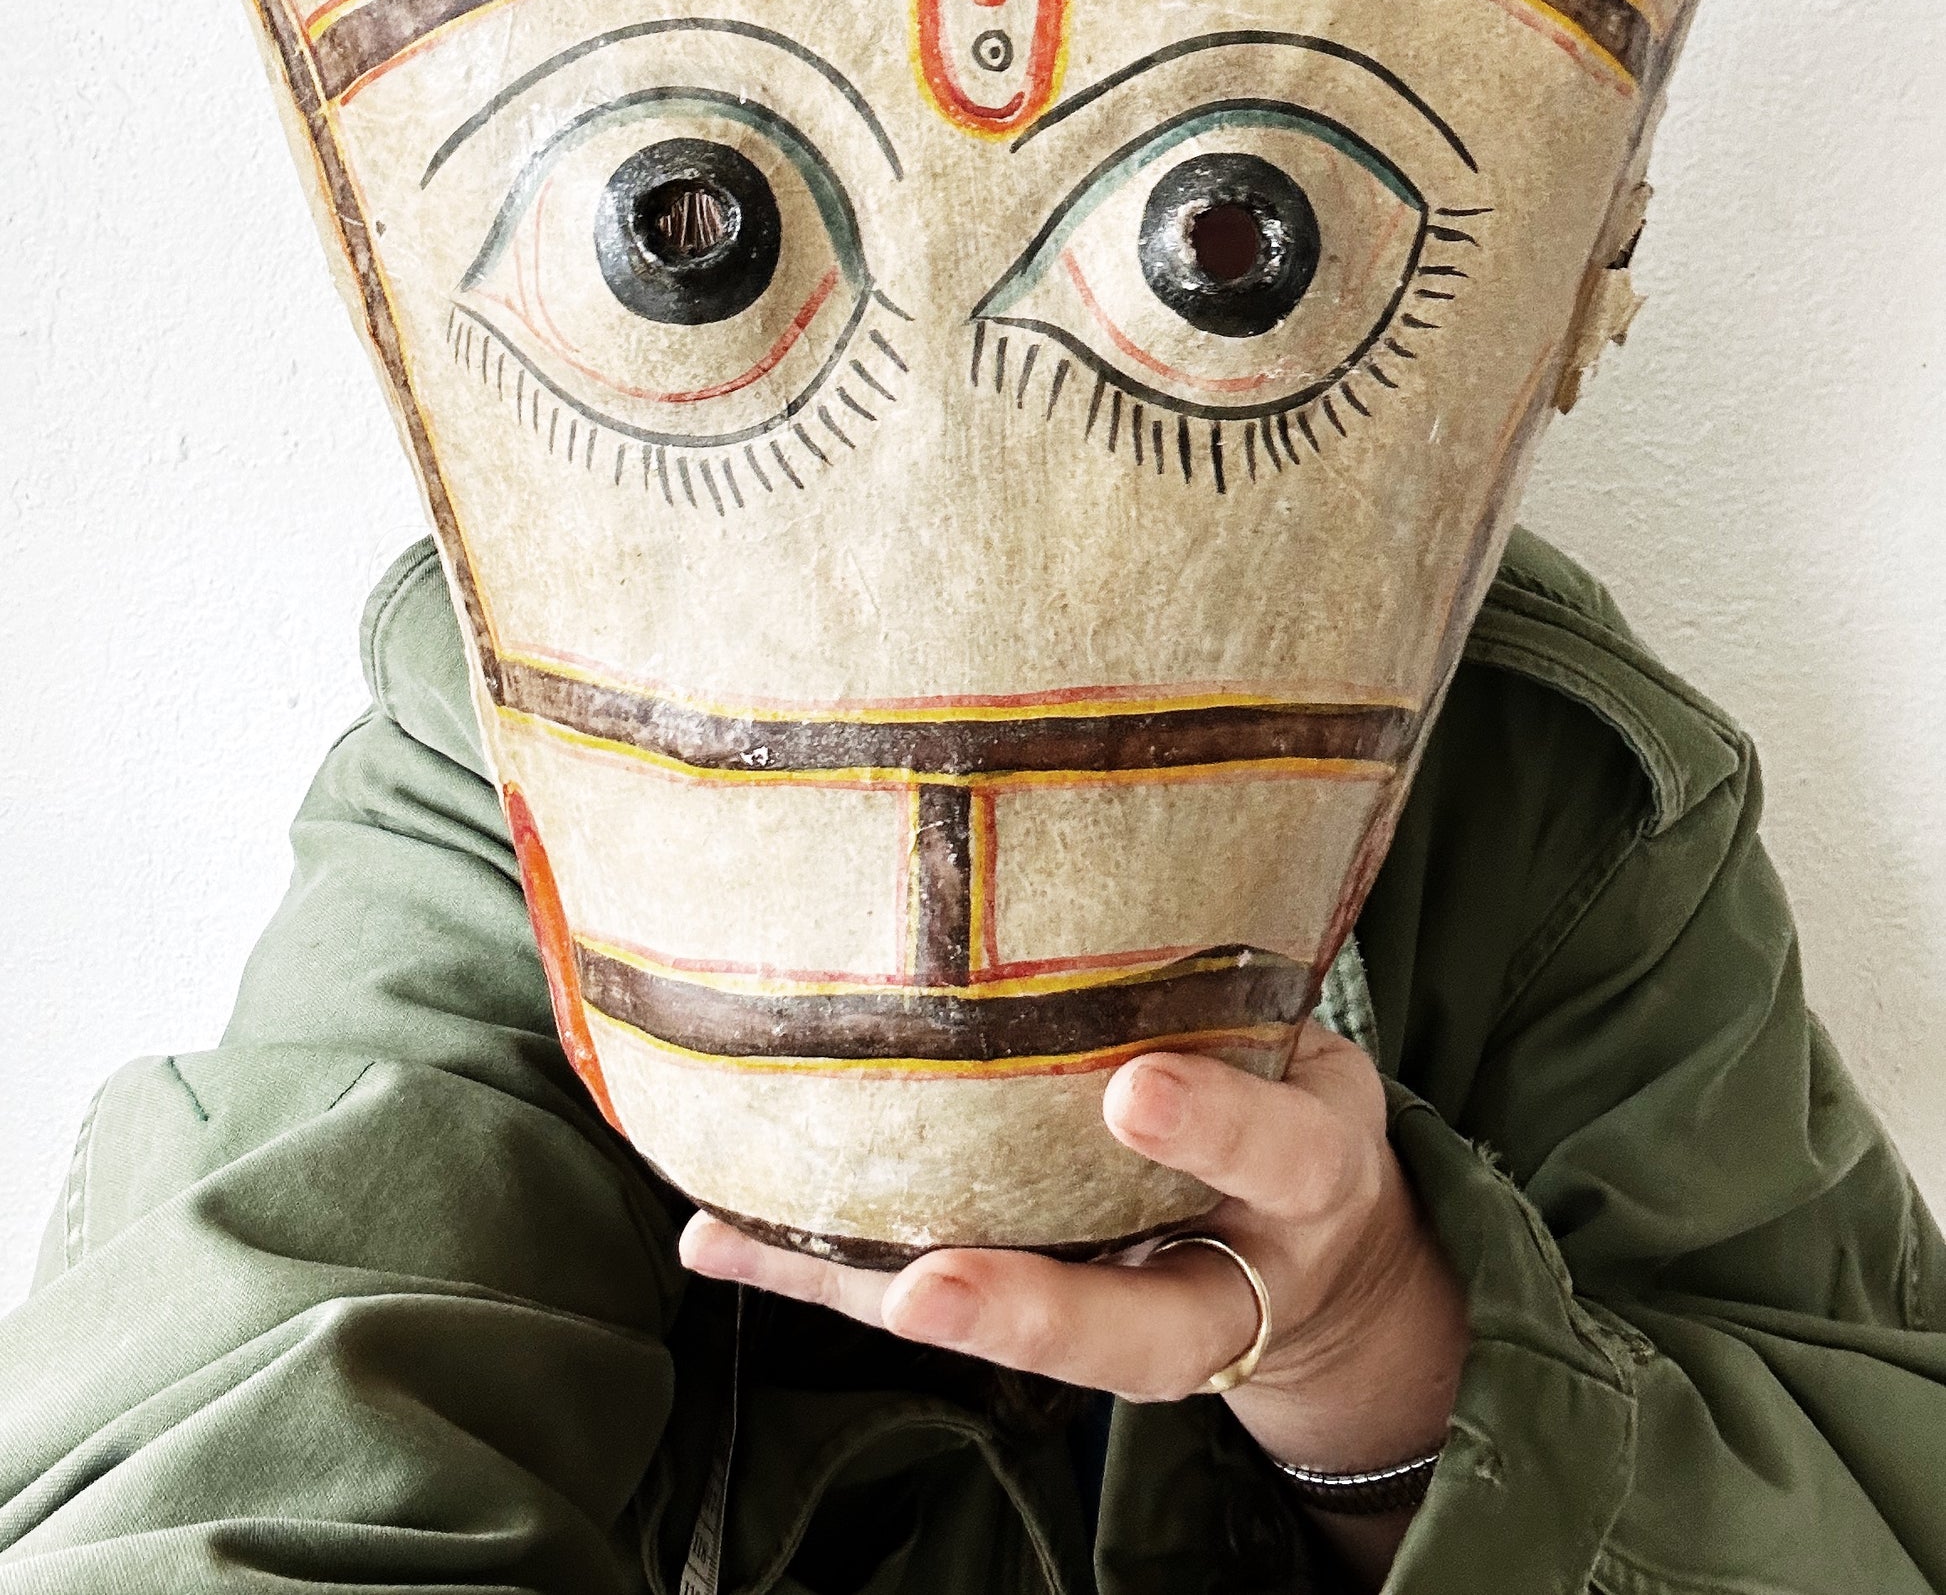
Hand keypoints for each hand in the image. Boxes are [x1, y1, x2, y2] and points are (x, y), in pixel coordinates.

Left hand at [680, 1020, 1465, 1562]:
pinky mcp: (1043, 1310)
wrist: (1321, 1251)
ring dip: (892, 1302)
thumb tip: (1119, 817)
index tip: (1133, 1089)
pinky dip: (826, 1275)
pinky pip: (936, 1308)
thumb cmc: (1291, 1090)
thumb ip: (1230, 973)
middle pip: (1147, 1331)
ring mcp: (1130, 1309)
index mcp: (1304, 1179)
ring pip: (1012, 1342)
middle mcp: (1227, 1271)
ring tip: (761, 1251)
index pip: (1284, 1158)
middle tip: (924, 1290)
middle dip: (1035, 1314)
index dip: (1217, 1130)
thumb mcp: (1308, 1038)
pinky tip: (716, 1238)